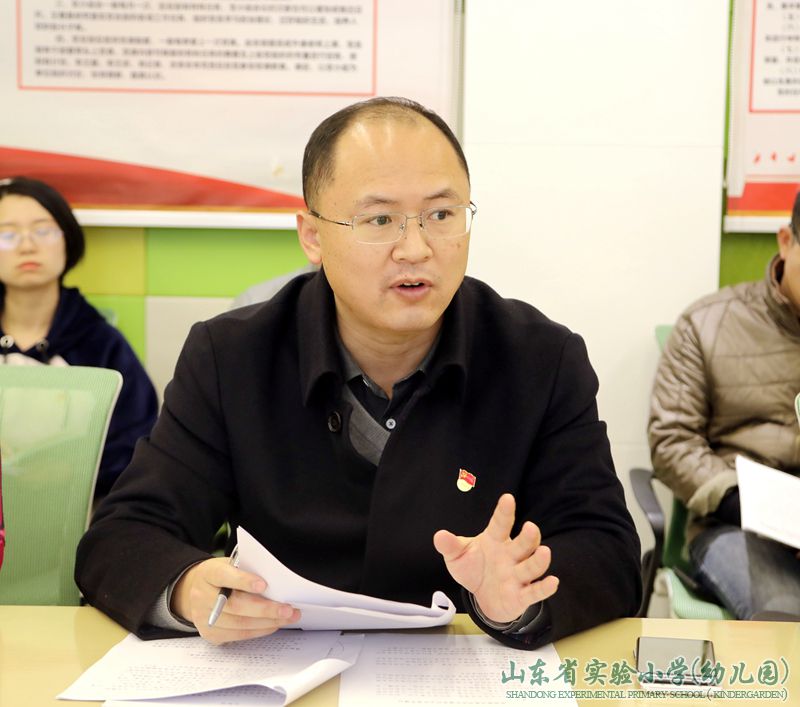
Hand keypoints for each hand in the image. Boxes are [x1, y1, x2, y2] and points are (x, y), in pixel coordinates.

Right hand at [172, 557, 299, 643]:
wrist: (197, 591)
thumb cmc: (222, 576)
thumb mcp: (230, 565)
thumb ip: (247, 570)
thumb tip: (275, 581)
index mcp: (208, 573)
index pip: (224, 576)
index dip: (244, 581)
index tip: (264, 585)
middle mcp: (202, 596)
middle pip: (235, 606)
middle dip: (265, 609)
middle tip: (287, 609)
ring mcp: (203, 618)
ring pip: (238, 624)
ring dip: (267, 623)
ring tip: (287, 618)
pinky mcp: (209, 634)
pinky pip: (237, 635)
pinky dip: (258, 631)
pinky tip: (272, 625)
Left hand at [433, 493, 558, 623]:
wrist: (483, 596)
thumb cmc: (474, 569)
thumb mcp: (457, 557)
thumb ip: (450, 546)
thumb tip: (439, 536)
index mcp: (495, 540)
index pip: (501, 524)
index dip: (504, 511)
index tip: (507, 498)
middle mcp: (511, 555)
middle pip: (524, 544)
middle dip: (528, 536)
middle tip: (530, 527)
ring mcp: (518, 575)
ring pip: (532, 566)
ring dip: (538, 560)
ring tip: (544, 551)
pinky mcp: (522, 596)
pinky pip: (535, 592)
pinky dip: (544, 588)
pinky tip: (553, 582)